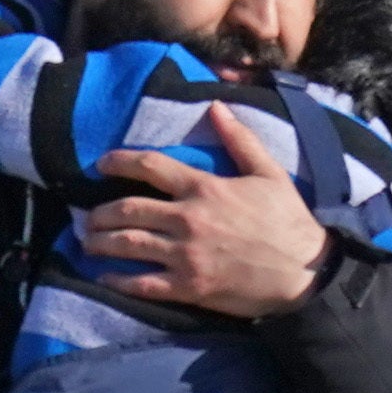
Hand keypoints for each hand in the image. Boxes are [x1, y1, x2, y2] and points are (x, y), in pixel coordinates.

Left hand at [80, 117, 334, 318]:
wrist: (304, 273)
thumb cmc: (288, 221)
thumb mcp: (268, 173)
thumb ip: (240, 139)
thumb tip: (216, 105)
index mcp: (204, 187)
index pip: (151, 167)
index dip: (120, 162)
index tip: (101, 164)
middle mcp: (188, 218)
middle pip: (128, 209)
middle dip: (100, 212)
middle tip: (88, 217)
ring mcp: (185, 254)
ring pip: (128, 244)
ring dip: (100, 242)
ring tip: (87, 242)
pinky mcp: (189, 286)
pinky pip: (142, 283)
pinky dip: (118, 280)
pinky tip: (103, 276)